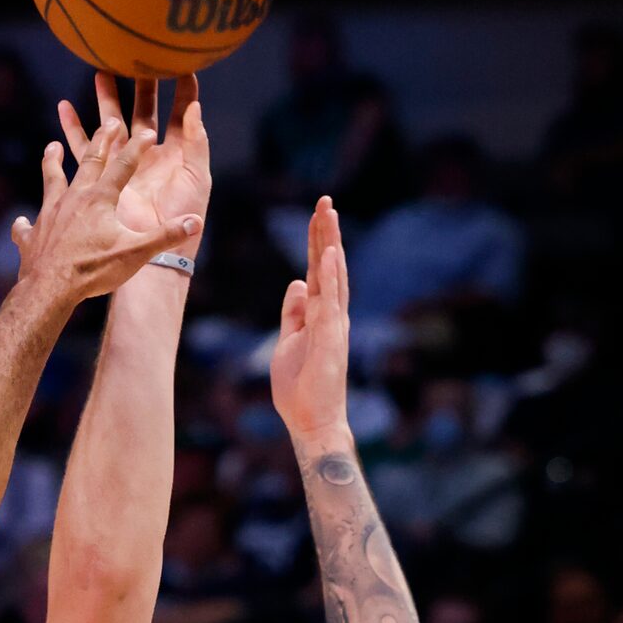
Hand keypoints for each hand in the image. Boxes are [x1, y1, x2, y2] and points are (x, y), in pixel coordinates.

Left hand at [12, 83, 203, 307]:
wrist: (50, 289)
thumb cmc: (94, 270)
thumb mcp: (135, 253)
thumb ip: (165, 236)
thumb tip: (195, 222)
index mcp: (100, 199)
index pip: (123, 166)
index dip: (137, 148)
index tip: (148, 132)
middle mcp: (74, 198)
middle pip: (89, 162)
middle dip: (101, 141)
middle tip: (109, 122)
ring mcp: (49, 214)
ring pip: (52, 180)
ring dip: (53, 162)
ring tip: (53, 146)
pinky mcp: (32, 235)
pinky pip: (27, 226)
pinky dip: (25, 224)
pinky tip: (22, 222)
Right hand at [57, 73, 210, 253]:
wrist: (155, 253)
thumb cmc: (182, 219)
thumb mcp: (197, 177)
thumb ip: (197, 141)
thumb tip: (194, 107)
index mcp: (176, 154)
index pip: (180, 114)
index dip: (182, 90)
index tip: (180, 63)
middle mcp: (150, 156)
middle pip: (144, 111)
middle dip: (140, 85)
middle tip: (135, 57)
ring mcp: (126, 165)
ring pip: (113, 124)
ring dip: (106, 99)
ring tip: (100, 71)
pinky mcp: (103, 177)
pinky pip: (84, 148)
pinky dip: (73, 128)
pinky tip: (64, 106)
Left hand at [270, 197, 350, 444]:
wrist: (312, 421)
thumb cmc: (301, 386)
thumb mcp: (289, 341)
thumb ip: (294, 313)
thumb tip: (296, 284)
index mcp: (320, 315)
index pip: (317, 271)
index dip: (316, 243)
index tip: (317, 214)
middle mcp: (331, 316)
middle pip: (329, 267)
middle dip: (326, 234)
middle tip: (325, 201)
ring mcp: (333, 326)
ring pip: (333, 278)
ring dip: (330, 245)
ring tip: (329, 215)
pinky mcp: (330, 340)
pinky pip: (330, 303)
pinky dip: (330, 278)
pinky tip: (329, 255)